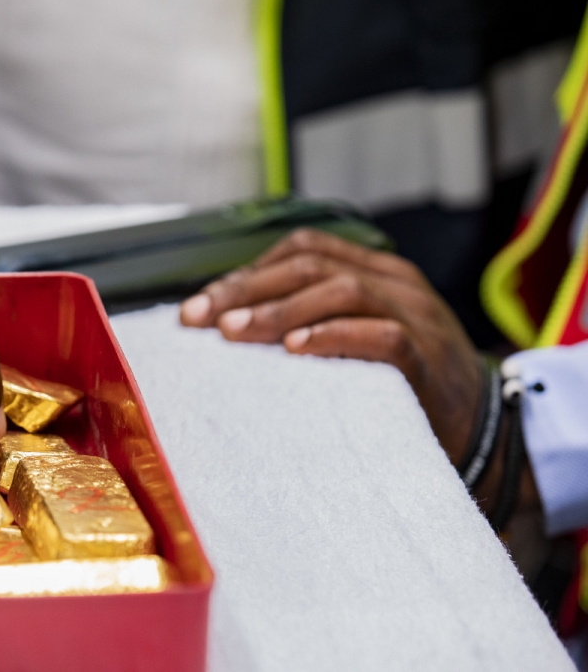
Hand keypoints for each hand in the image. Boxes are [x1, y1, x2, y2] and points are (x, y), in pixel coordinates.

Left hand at [179, 228, 481, 458]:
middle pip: (311, 266)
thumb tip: (225, 325)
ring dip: (279, 310)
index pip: (302, 250)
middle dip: (246, 290)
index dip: (246, 273)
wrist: (482, 429)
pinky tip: (295, 348)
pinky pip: (382, 335)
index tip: (196, 307)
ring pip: (342, 290)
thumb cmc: (399, 384)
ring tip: (233, 333)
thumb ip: (308, 320)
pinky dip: (334, 336)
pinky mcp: (428, 358)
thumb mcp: (355, 338)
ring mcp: (416, 316)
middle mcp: (396, 283)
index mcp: (375, 270)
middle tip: (200, 319)